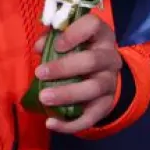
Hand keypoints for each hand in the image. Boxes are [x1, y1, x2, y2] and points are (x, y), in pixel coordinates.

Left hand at [31, 14, 121, 133]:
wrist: (104, 74)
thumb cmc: (80, 50)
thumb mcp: (68, 39)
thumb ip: (52, 39)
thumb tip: (39, 48)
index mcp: (101, 35)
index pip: (93, 26)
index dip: (75, 33)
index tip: (56, 45)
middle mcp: (110, 57)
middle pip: (92, 61)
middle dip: (64, 68)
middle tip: (39, 73)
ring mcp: (110, 82)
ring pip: (93, 89)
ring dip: (66, 94)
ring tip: (44, 98)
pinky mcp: (106, 104)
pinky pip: (91, 117)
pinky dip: (70, 123)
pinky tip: (51, 123)